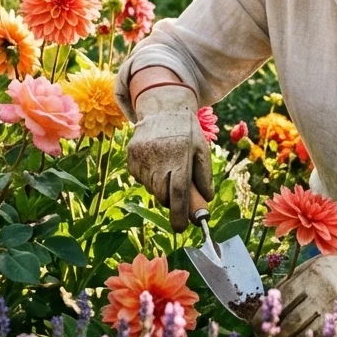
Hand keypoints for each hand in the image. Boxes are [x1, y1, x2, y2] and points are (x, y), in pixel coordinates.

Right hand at [126, 85, 213, 231]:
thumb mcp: (202, 150)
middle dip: (171, 199)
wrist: (162, 108)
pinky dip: (149, 177)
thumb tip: (205, 201)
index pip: (178, 192)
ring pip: (151, 188)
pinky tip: (156, 161)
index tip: (180, 228)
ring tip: (168, 166)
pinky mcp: (131, 156)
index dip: (179, 213)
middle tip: (178, 187)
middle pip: (163, 194)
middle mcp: (158, 157)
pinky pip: (141, 178)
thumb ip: (205, 177)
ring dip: (161, 186)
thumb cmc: (187, 132)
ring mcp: (141, 156)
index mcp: (179, 155)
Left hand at [259, 232, 336, 336]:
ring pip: (306, 334)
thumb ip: (288, 284)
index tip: (254, 326)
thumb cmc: (328, 267)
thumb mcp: (306, 267)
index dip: (265, 315)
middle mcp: (325, 293)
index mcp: (312, 276)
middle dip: (272, 334)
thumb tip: (264, 305)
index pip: (283, 300)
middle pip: (293, 321)